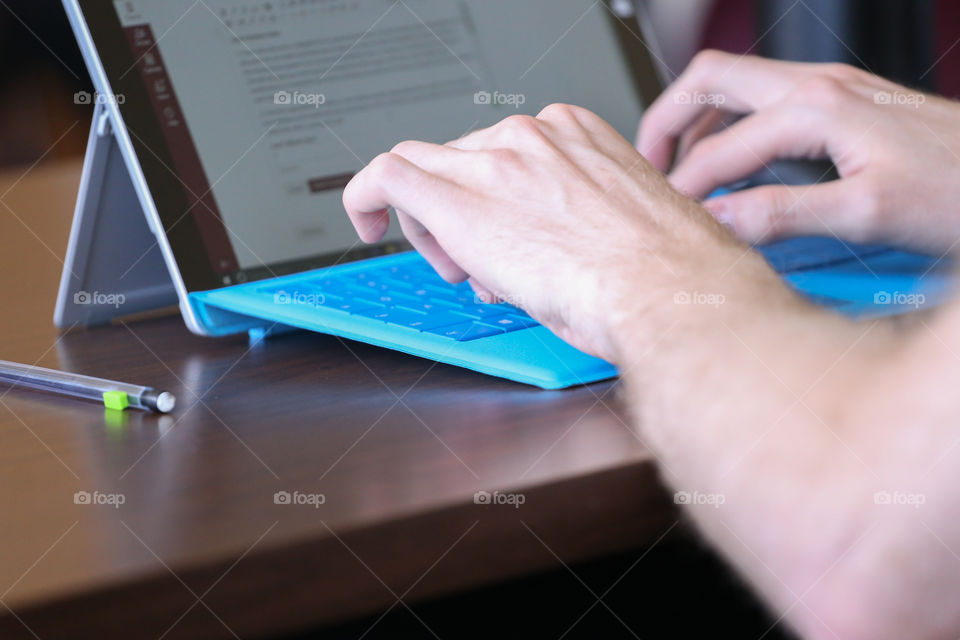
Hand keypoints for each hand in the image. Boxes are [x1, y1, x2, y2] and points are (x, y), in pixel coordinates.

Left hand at [343, 104, 780, 361]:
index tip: (486, 222)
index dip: (488, 192)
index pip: (502, 150)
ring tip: (457, 268)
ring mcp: (494, 161)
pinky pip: (387, 176)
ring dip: (430, 222)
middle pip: (460, 160)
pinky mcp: (459, 198)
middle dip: (461, 215)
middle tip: (472, 264)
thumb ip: (570, 217)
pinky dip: (365, 197)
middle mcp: (531, 136)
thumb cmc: (661, 272)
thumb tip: (537, 246)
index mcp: (576, 135)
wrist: (665, 291)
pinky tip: (363, 225)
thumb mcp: (621, 224)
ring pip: (424, 169)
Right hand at [638, 50, 959, 252]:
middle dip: (668, 120)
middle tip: (647, 165)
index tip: (669, 218)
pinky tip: (734, 161)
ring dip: (697, 120)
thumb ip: (782, 216)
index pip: (721, 145)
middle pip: (712, 80)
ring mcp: (833, 88)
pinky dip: (732, 124)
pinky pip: (765, 98)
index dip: (686, 185)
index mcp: (817, 108)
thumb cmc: (959, 192)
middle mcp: (819, 86)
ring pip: (736, 84)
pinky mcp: (845, 102)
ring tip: (679, 165)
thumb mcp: (867, 213)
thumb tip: (717, 222)